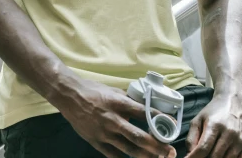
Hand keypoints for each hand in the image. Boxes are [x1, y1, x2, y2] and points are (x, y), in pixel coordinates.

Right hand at [58, 79, 176, 157]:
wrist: (69, 96)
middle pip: (139, 136)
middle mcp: (113, 119)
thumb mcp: (113, 90)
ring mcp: (105, 133)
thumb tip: (144, 104)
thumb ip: (127, 99)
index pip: (143, 112)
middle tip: (170, 151)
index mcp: (118, 103)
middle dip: (157, 146)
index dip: (159, 119)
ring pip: (129, 149)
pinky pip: (114, 155)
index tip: (172, 124)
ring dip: (146, 155)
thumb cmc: (92, 90)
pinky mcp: (97, 142)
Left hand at [186, 94, 241, 157]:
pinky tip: (223, 155)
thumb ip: (192, 137)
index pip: (203, 148)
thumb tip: (189, 155)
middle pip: (215, 156)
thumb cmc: (213, 112)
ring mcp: (240, 140)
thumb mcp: (198, 119)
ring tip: (212, 153)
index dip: (195, 157)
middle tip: (202, 155)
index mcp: (214, 125)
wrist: (233, 102)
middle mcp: (229, 132)